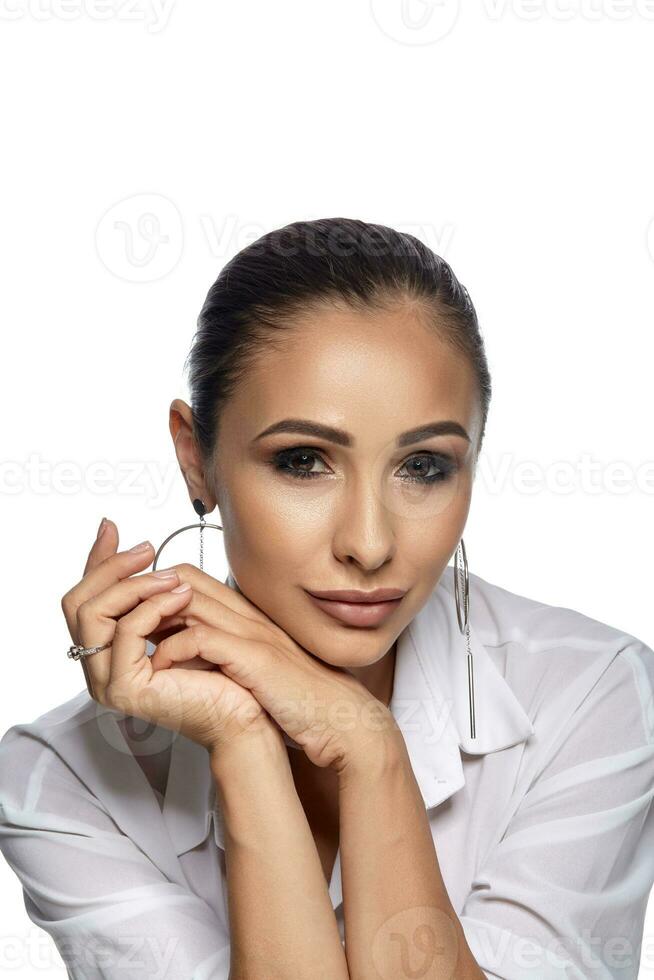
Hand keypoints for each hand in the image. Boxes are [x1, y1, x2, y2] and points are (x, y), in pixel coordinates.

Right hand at [60, 519, 281, 752]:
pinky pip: (126, 632)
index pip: (85, 598)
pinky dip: (152, 606)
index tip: (112, 527)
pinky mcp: (124, 688)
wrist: (244, 709)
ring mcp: (106, 680)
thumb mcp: (177, 614)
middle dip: (110, 567)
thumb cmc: (218, 667)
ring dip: (134, 585)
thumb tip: (141, 550)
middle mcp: (98, 667)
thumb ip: (153, 592)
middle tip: (146, 549)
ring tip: (172, 578)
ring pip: (93, 613)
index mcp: (106, 650)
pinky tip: (180, 596)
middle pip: (77, 602)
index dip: (97, 560)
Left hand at [148, 565, 398, 772]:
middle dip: (139, 591)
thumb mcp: (250, 665)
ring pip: (186, 601)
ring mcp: (251, 633)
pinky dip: (173, 651)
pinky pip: (202, 640)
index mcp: (243, 613)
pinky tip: (157, 670)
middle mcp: (245, 614)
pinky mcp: (255, 659)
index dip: (150, 582)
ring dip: (150, 618)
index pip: (187, 576)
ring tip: (124, 641)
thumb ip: (219, 649)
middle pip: (180, 579)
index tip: (125, 606)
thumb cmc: (296, 699)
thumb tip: (178, 648)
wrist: (340, 719)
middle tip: (112, 617)